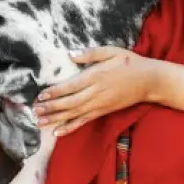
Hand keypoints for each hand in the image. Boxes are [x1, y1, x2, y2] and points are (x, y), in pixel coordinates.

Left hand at [33, 47, 161, 135]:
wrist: (149, 81)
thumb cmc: (130, 63)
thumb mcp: (111, 51)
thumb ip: (90, 54)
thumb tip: (70, 54)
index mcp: (96, 76)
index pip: (71, 86)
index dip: (55, 92)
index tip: (41, 95)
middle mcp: (96, 92)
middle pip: (69, 102)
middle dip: (50, 107)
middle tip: (34, 111)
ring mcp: (99, 104)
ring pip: (74, 114)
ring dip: (55, 118)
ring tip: (39, 122)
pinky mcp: (103, 111)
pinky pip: (84, 121)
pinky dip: (70, 127)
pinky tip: (58, 132)